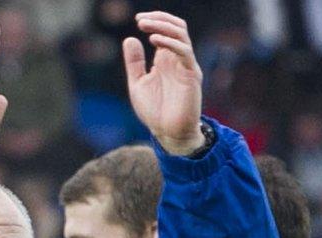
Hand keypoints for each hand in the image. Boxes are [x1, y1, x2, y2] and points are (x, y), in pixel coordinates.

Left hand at [125, 12, 205, 154]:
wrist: (168, 134)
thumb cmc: (155, 111)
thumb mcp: (137, 84)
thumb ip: (134, 63)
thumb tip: (130, 39)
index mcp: (165, 59)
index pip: (166, 30)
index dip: (154, 20)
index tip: (137, 19)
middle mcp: (177, 59)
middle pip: (176, 27)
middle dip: (159, 18)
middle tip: (140, 20)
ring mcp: (186, 66)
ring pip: (182, 35)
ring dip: (163, 26)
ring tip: (145, 26)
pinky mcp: (192, 76)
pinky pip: (185, 52)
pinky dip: (170, 43)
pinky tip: (154, 41)